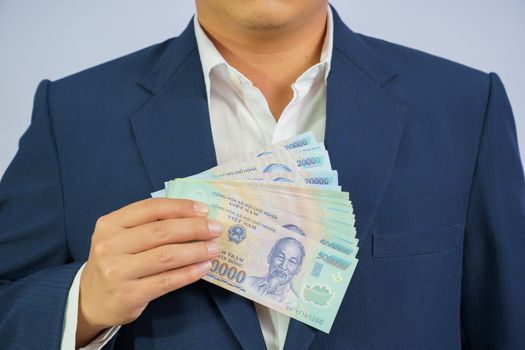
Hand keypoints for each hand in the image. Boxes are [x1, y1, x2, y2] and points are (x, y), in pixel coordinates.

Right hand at [76, 198, 221, 345]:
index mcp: (110, 223)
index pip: (151, 208)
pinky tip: (204, 267)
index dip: (181, 207)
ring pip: (167, 256)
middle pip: (162, 231)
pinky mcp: (128, 295)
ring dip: (196, 250)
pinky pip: (167, 281)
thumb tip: (195, 216)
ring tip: (215, 248)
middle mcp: (110, 245)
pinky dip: (189, 273)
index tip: (204, 210)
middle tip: (216, 229)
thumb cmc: (115, 261)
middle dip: (195, 228)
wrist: (90, 299)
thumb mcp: (121, 236)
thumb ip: (148, 224)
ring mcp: (117, 271)